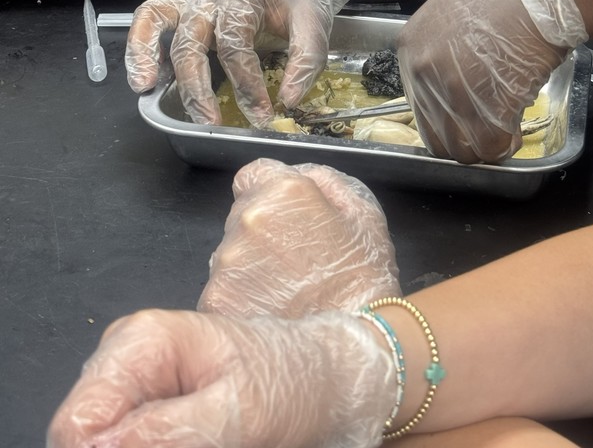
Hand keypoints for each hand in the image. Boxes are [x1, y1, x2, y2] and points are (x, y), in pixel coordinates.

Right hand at [47, 308, 393, 447]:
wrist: (327, 381)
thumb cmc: (291, 381)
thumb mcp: (236, 411)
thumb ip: (165, 430)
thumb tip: (93, 447)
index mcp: (140, 342)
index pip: (77, 422)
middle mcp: (127, 363)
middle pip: (87, 438)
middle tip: (204, 444)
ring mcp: (136, 392)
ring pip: (112, 444)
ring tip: (213, 441)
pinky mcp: (151, 418)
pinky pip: (136, 444)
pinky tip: (206, 443)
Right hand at [124, 0, 351, 125]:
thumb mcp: (317, 19)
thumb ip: (307, 58)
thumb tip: (289, 100)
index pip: (235, 43)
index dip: (246, 84)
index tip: (263, 114)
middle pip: (190, 41)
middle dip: (197, 88)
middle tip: (210, 122)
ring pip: (157, 22)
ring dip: (147, 56)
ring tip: (146, 88)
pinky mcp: (182, 2)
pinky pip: (149, 18)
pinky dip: (139, 44)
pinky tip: (144, 76)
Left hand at [198, 159, 400, 318]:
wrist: (357, 345)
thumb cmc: (363, 277)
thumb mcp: (363, 212)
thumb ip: (322, 180)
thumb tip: (295, 173)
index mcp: (285, 192)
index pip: (251, 175)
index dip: (268, 195)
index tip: (283, 219)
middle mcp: (248, 220)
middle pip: (240, 217)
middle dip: (261, 233)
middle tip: (292, 262)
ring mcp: (227, 264)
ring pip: (229, 256)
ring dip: (248, 268)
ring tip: (284, 292)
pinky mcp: (215, 302)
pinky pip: (222, 292)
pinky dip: (240, 301)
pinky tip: (270, 312)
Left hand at [397, 0, 586, 163]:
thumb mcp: (452, 12)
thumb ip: (443, 50)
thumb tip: (456, 80)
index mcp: (411, 47)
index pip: (419, 105)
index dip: (448, 116)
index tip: (470, 113)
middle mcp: (422, 72)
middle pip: (437, 136)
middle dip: (465, 138)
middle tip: (489, 127)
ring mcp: (452, 92)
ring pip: (463, 149)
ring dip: (485, 144)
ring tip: (506, 126)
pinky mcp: (485, 107)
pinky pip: (492, 147)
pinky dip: (507, 145)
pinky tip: (518, 128)